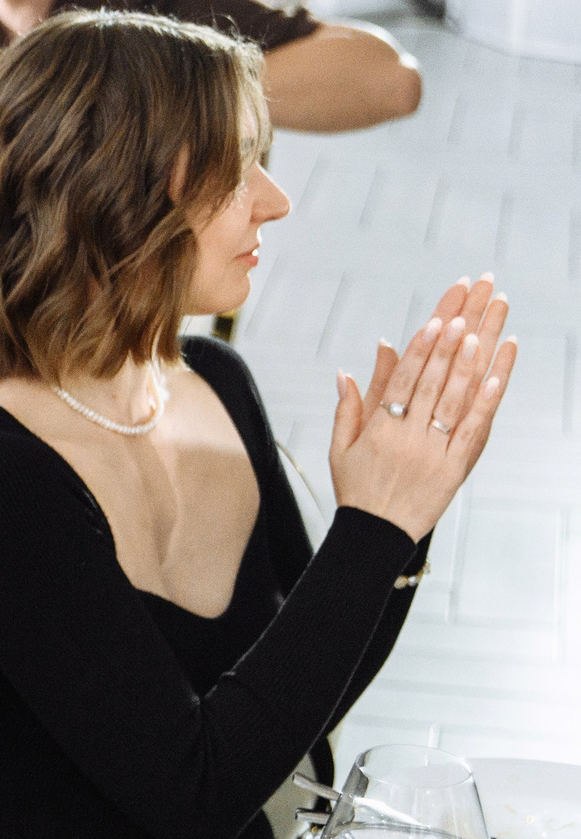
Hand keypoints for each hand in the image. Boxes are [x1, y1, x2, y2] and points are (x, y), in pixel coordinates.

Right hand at [330, 274, 515, 540]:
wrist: (374, 535)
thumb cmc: (356, 488)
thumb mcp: (342, 447)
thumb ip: (349, 406)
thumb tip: (348, 370)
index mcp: (379, 428)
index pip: (405, 377)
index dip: (423, 345)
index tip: (438, 316)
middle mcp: (408, 436)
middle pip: (436, 376)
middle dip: (455, 336)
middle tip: (472, 302)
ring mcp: (434, 451)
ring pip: (456, 398)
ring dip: (471, 359)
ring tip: (485, 326)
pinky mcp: (455, 468)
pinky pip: (473, 430)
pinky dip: (485, 401)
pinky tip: (496, 374)